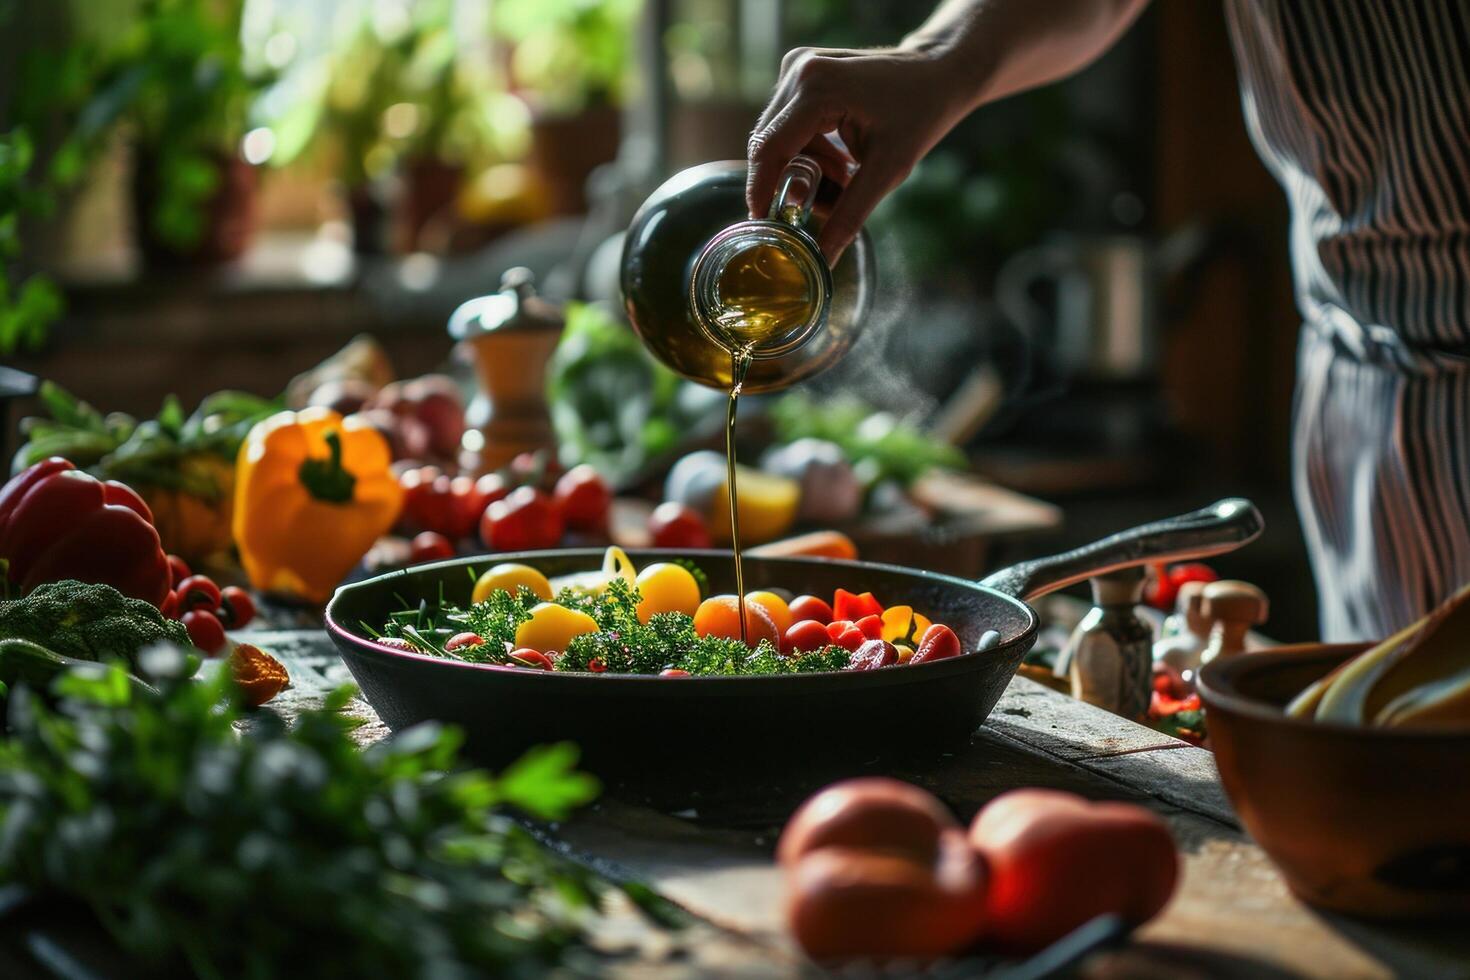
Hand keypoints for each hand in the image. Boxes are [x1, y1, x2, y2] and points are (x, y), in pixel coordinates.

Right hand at [747, 45, 966, 265]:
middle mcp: (799, 71)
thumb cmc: (921, 114)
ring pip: (780, 139)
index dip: (763, 189)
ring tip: (845, 178)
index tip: (762, 224)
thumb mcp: (888, 170)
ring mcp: (798, 68)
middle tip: (823, 205)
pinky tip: (842, 161)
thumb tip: (823, 259)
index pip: (771, 148)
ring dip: (806, 168)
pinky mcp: (802, 75)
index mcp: (817, 87)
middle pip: (771, 145)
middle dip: (793, 181)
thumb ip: (850, 214)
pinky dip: (811, 152)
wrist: (938, 72)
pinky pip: (791, 127)